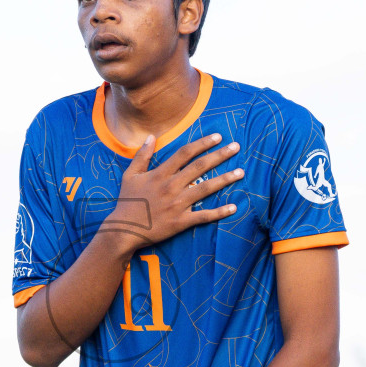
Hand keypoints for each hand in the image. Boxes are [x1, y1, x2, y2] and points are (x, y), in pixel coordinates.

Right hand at [103, 133, 242, 252]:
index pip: (185, 153)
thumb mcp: (130, 175)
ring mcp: (177, 204)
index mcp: (160, 174)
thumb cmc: (127, 202)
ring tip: (241, 172)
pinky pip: (203, 216)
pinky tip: (233, 207)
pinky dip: (219, 212)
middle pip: (200, 167)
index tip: (217, 137)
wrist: (124, 230)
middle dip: (220, 155)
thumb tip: (151, 136)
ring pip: (206, 188)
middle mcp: (171, 186)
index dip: (202, 143)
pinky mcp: (181, 221)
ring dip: (225, 179)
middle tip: (235, 147)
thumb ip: (142, 155)